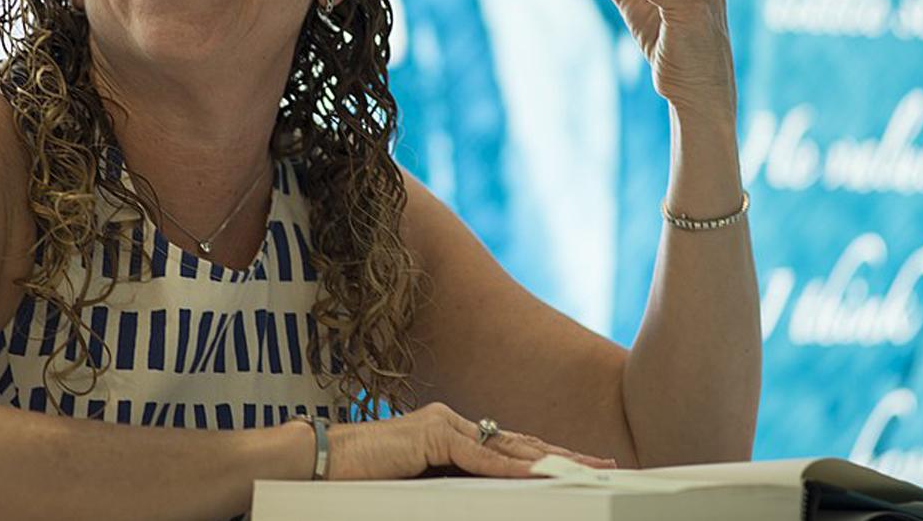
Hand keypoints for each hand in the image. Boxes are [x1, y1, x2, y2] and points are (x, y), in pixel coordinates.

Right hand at [321, 402, 616, 479]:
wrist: (320, 463)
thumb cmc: (361, 479)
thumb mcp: (418, 484)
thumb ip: (449, 486)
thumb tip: (484, 500)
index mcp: (450, 433)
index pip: (509, 448)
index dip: (546, 458)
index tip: (578, 467)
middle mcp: (452, 422)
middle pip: (519, 444)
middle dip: (563, 456)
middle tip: (602, 465)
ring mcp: (443, 424)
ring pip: (508, 447)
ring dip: (549, 461)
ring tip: (583, 469)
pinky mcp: (432, 435)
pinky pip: (479, 458)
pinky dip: (510, 469)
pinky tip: (538, 475)